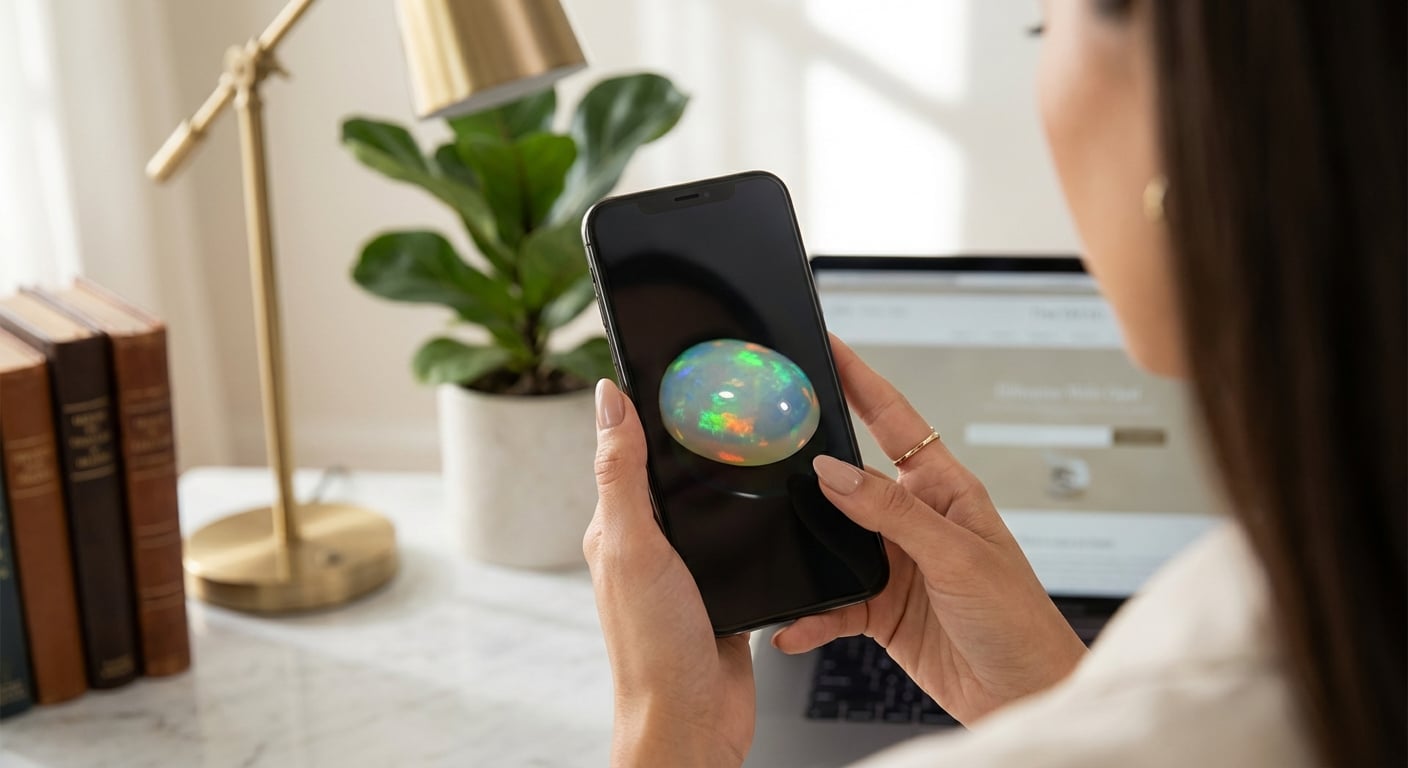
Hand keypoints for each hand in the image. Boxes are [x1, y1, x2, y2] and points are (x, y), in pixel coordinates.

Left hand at [584, 379, 753, 767]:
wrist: (694, 722)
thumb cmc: (653, 647)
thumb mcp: (634, 547)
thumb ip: (621, 474)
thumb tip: (607, 399)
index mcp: (620, 526)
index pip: (628, 450)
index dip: (646, 407)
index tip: (670, 363)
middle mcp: (651, 544)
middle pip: (675, 472)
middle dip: (697, 433)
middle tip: (731, 389)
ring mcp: (689, 569)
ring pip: (713, 504)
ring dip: (731, 476)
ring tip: (761, 433)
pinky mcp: (725, 591)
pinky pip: (743, 542)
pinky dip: (758, 522)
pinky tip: (781, 504)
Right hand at [771, 336, 1087, 724]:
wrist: (1025, 693)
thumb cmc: (1018, 620)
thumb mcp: (956, 555)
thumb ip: (892, 513)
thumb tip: (834, 472)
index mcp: (945, 489)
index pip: (894, 420)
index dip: (861, 379)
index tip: (827, 345)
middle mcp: (916, 520)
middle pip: (850, 477)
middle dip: (810, 463)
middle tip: (771, 439)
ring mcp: (895, 564)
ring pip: (832, 540)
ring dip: (804, 549)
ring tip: (773, 543)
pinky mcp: (880, 609)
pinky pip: (832, 602)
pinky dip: (810, 615)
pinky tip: (793, 626)